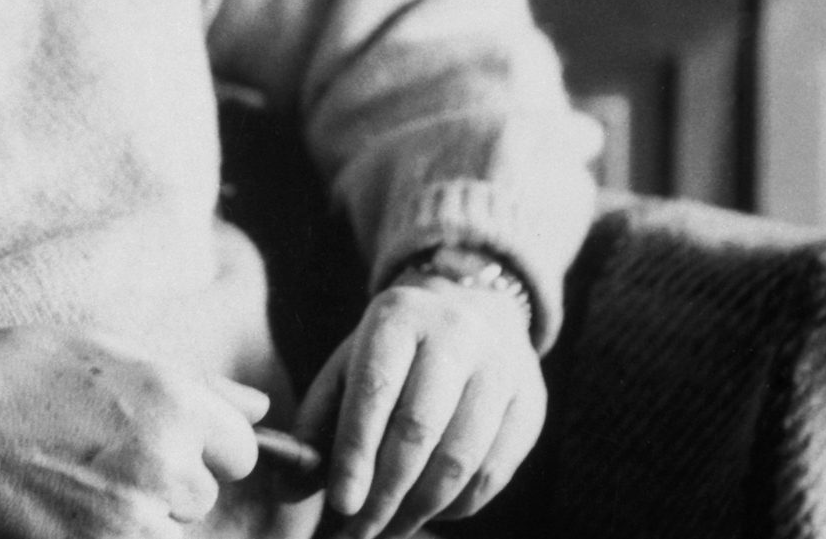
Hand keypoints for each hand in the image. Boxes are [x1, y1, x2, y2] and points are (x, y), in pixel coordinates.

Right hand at [0, 325, 269, 538]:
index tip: (161, 444)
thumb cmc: (16, 374)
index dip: (205, 448)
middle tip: (103, 464)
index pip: (240, 449)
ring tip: (82, 488)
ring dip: (140, 518)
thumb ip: (195, 384)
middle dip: (167, 485)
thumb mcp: (110, 351)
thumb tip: (260, 409)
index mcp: (175, 399)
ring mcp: (134, 517)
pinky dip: (113, 532)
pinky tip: (74, 512)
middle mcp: (167, 459)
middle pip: (202, 495)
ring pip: (172, 529)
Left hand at [293, 279, 544, 538]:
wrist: (475, 310)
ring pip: (460, 460)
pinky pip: (492, 474)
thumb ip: (318, 422)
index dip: (356, 453)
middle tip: (356, 532)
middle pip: (419, 431)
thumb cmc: (395, 353)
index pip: (375, 391)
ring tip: (385, 531)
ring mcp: (502, 369)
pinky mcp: (530, 405)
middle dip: (384, 495)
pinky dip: (455, 507)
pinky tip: (427, 512)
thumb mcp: (349, 366)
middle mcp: (457, 334)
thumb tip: (295, 486)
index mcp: (399, 316)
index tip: (340, 503)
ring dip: (418, 510)